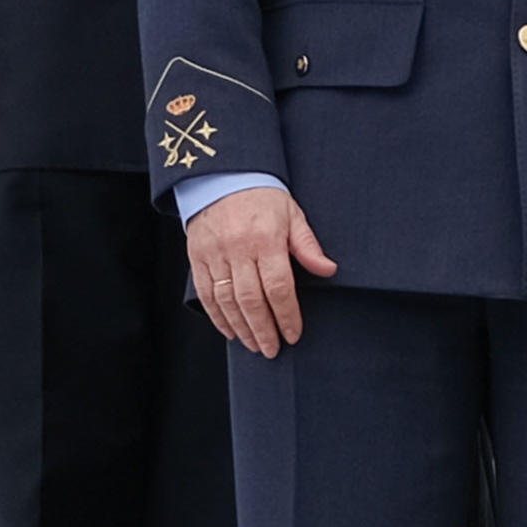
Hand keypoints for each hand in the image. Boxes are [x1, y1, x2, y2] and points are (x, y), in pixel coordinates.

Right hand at [185, 185, 336, 357]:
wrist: (222, 177)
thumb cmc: (262, 196)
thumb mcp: (292, 214)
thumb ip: (307, 245)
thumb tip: (328, 270)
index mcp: (265, 239)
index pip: (278, 287)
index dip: (287, 315)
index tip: (293, 335)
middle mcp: (238, 248)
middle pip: (251, 300)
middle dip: (264, 329)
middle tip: (273, 349)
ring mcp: (215, 254)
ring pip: (227, 301)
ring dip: (241, 328)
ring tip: (255, 345)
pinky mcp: (198, 257)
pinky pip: (206, 293)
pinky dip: (217, 316)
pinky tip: (230, 331)